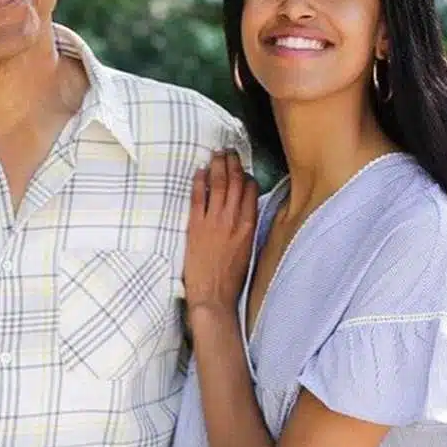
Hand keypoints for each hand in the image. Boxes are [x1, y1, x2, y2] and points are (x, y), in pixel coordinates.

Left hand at [185, 150, 257, 318]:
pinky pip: (197, 198)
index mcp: (249, 226)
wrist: (212, 295)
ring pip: (217, 185)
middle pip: (234, 183)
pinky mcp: (195, 226)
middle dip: (232, 164)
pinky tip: (200, 171)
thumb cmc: (231, 278)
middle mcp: (233, 220)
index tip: (242, 170)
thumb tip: (246, 212)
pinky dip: (199, 182)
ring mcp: (213, 222)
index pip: (251, 192)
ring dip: (217, 166)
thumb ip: (248, 229)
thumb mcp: (248, 250)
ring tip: (217, 154)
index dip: (247, 177)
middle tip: (229, 151)